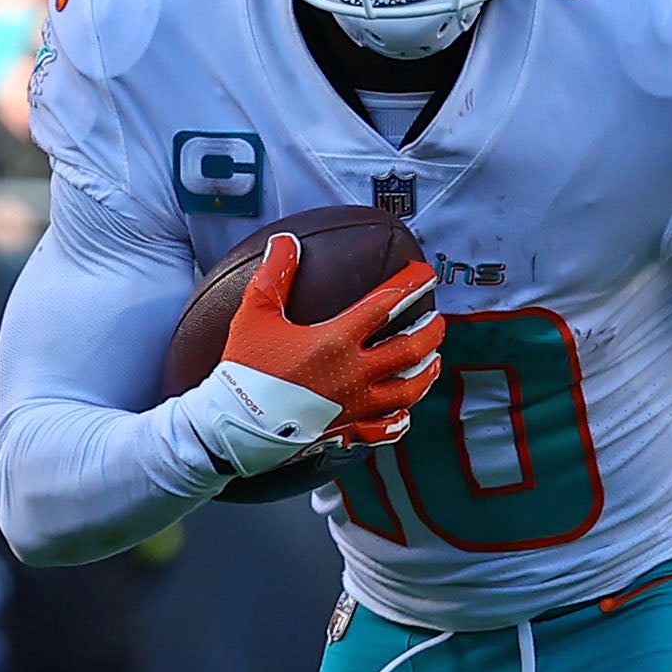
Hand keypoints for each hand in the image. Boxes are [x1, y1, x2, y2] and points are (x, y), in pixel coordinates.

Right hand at [226, 232, 443, 445]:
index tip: (426, 275)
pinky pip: (383, 428)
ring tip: (434, 360)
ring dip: (425, 373)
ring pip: (406, 390)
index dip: (409, 285)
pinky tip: (406, 414)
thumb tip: (286, 241)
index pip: (384, 305)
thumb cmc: (243, 370)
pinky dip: (399, 421)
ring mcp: (355, 405)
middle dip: (430, 332)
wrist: (233, 424)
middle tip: (438, 321)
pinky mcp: (346, 430)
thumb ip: (275, 275)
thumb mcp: (255, 315)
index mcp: (336, 341)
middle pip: (408, 350)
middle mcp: (355, 373)